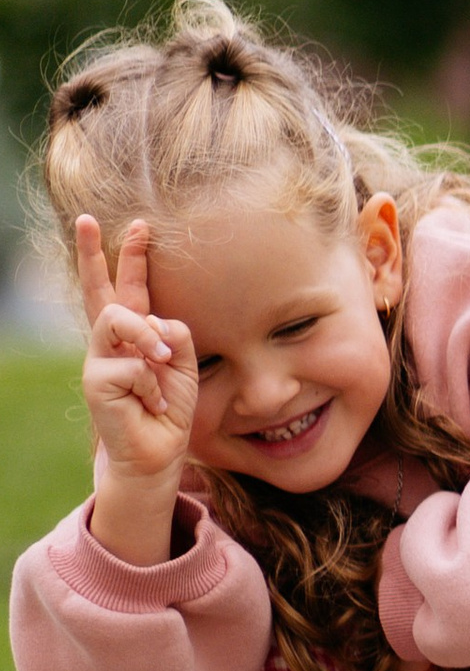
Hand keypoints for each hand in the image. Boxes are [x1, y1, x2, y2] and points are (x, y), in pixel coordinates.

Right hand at [77, 216, 196, 487]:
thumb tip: (155, 321)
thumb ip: (175, 336)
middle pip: (100, 291)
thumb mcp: (184, 366)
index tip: (140, 224)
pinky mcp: (95, 379)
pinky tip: (151, 404)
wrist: (157, 450)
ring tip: (163, 365)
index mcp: (135, 335)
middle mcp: (111, 342)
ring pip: (120, 320)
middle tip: (85, 220)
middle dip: (92, 253)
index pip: (130, 290)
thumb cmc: (169, 408)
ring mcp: (99, 359)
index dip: (132, 258)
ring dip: (149, 340)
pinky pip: (136, 365)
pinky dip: (154, 385)